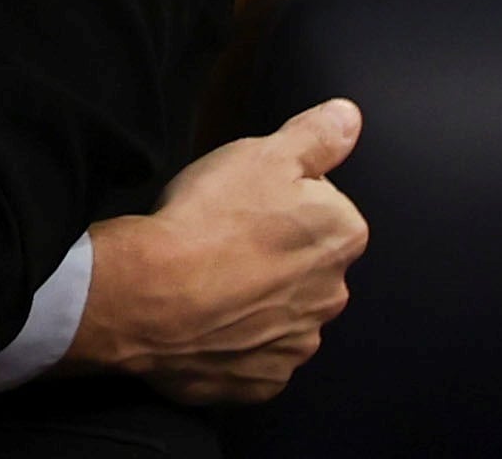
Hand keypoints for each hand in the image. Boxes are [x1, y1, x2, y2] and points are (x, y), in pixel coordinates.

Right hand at [68, 99, 368, 404]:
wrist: (151, 297)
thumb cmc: (209, 218)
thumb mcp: (264, 152)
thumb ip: (317, 135)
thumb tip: (350, 117)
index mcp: (342, 235)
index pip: (323, 205)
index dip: (280, 197)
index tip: (245, 199)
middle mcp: (333, 296)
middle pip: (306, 262)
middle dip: (275, 253)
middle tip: (224, 237)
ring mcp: (298, 345)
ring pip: (282, 312)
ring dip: (257, 301)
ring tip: (208, 280)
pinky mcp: (263, 383)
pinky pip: (256, 357)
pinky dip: (236, 343)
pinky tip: (206, 320)